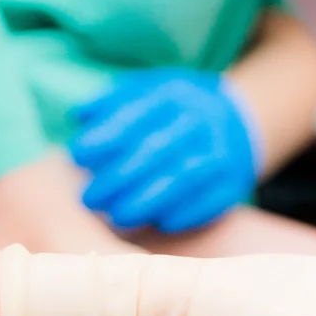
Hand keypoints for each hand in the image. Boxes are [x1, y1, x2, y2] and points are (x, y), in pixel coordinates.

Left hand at [70, 69, 259, 233]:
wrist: (239, 121)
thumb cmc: (176, 110)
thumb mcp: (149, 90)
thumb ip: (114, 101)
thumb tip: (80, 116)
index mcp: (175, 94)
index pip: (135, 115)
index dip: (105, 137)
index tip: (77, 156)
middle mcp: (201, 121)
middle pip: (156, 150)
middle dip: (118, 178)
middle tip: (89, 199)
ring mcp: (222, 152)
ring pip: (182, 178)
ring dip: (146, 202)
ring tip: (116, 218)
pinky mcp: (234, 183)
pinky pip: (210, 201)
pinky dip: (184, 215)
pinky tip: (158, 225)